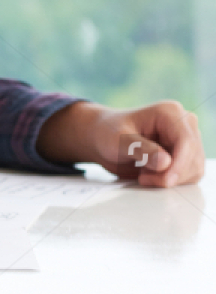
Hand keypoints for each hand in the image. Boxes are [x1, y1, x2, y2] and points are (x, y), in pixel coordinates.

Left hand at [39, 99, 204, 186]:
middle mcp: (183, 125)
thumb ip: (140, 150)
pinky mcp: (184, 156)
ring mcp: (186, 141)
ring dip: (170, 179)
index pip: (186, 142)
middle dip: (171, 174)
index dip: (179, 165)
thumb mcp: (118, 140)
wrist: (101, 138)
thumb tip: (165, 162)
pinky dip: (171, 181)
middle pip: (193, 158)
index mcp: (170, 112)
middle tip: (144, 179)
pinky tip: (150, 175)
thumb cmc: (107, 133)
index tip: (165, 181)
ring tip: (144, 174)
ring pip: (193, 170)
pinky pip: (188, 176)